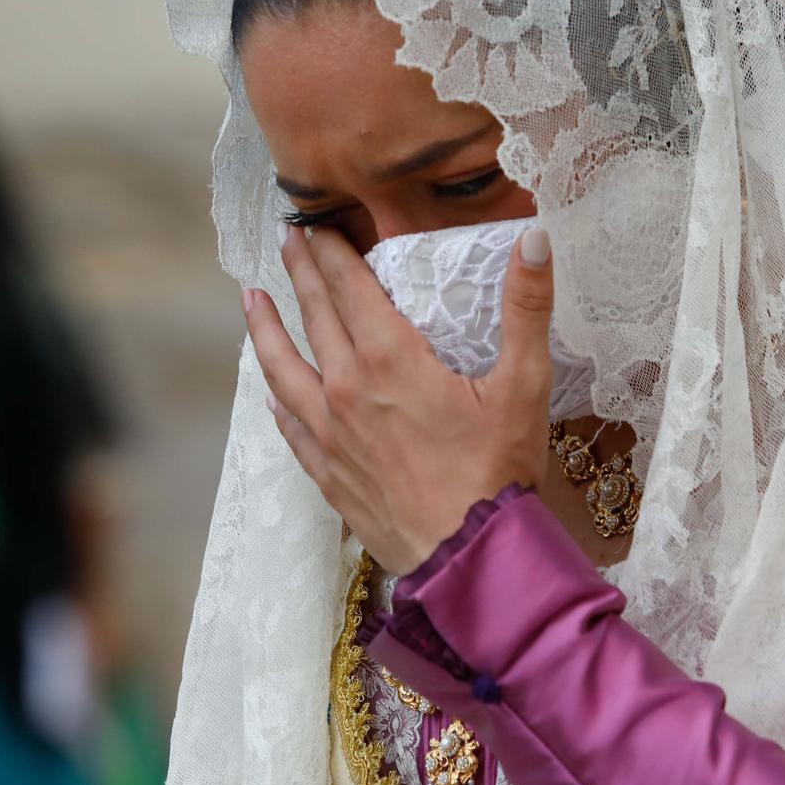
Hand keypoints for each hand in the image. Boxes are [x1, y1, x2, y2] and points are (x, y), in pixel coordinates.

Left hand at [244, 223, 553, 573]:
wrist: (468, 559)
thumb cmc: (498, 472)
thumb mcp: (523, 384)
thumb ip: (526, 307)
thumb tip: (534, 238)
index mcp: (390, 359)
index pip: (349, 287)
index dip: (331, 251)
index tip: (315, 225)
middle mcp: (347, 389)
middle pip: (315, 317)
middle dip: (300, 273)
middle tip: (286, 241)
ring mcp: (330, 434)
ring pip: (283, 368)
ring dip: (266, 329)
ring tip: (251, 300)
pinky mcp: (328, 473)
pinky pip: (290, 425)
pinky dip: (277, 397)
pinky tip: (272, 390)